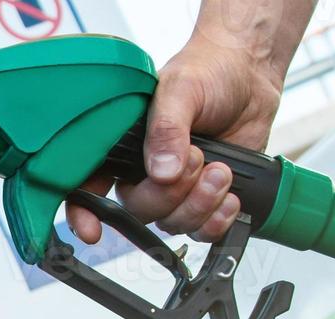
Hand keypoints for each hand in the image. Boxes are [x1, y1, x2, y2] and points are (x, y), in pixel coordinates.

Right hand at [67, 34, 291, 244]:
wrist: (250, 72)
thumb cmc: (207, 70)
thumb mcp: (181, 90)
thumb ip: (167, 129)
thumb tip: (163, 172)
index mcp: (125, 145)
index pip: (90, 185)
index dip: (84, 213)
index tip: (93, 231)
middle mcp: (145, 172)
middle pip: (140, 211)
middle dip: (172, 193)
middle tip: (198, 158)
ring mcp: (177, 189)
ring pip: (173, 223)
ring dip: (201, 204)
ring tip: (222, 170)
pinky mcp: (207, 198)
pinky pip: (204, 231)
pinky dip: (219, 220)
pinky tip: (230, 196)